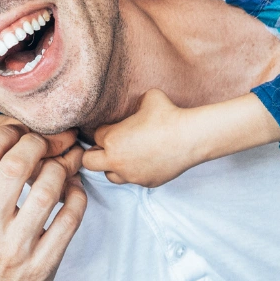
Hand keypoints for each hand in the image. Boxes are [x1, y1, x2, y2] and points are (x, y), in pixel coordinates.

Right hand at [0, 124, 87, 280]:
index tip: (20, 131)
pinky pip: (71, 218)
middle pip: (20, 162)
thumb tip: (6, 145)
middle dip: (40, 142)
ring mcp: (17, 247)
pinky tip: (75, 190)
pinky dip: (78, 196)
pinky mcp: (43, 264)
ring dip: (63, 168)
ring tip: (64, 164)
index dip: (8, 132)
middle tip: (49, 142)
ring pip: (50, 187)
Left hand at [83, 88, 201, 186]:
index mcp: (112, 139)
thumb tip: (135, 104)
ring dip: (113, 166)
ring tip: (127, 156)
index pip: (96, 136)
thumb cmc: (169, 115)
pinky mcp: (146, 183)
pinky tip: (147, 161)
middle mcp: (116, 160)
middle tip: (110, 146)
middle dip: (96, 153)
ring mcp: (131, 175)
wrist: (190, 137)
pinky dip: (135, 172)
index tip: (116, 128)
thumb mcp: (149, 97)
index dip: (106, 131)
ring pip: (110, 176)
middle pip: (89, 162)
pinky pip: (133, 180)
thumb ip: (134, 102)